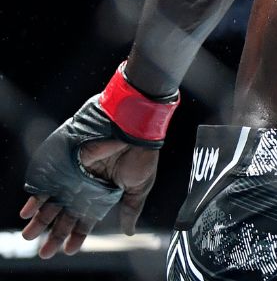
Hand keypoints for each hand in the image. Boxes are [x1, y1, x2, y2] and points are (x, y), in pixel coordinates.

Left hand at [20, 139, 158, 257]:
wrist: (134, 131)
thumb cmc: (142, 157)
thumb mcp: (138, 188)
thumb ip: (130, 210)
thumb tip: (129, 231)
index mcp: (104, 193)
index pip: (87, 219)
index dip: (77, 235)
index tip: (69, 249)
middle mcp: (87, 186)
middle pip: (67, 214)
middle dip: (55, 233)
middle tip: (45, 251)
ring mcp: (75, 176)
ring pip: (54, 202)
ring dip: (41, 219)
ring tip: (30, 236)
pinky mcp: (66, 166)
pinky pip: (47, 184)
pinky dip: (37, 198)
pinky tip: (28, 212)